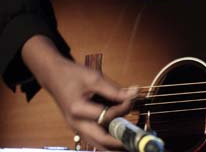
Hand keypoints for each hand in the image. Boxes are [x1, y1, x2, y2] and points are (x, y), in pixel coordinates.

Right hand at [22, 35, 136, 149]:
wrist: (54, 76)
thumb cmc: (73, 75)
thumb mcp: (94, 78)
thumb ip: (113, 89)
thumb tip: (133, 95)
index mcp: (78, 110)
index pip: (107, 116)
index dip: (123, 108)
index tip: (133, 98)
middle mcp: (76, 123)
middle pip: (101, 140)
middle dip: (119, 142)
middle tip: (135, 142)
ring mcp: (77, 127)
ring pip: (97, 143)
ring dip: (113, 144)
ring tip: (130, 143)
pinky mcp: (80, 126)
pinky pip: (95, 138)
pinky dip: (107, 139)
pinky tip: (120, 137)